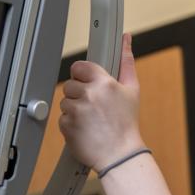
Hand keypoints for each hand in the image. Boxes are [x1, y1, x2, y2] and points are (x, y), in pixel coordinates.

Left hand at [59, 33, 144, 170]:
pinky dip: (71, 123)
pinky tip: (85, 129)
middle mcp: (88, 95)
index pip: (80, 67)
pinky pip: (62, 118)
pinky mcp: (67, 125)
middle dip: (79, 94)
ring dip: (74, 109)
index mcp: (104, 83)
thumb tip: (125, 39)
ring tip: (91, 119)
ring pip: (65, 101)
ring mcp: (76, 111)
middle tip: (94, 107)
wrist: (119, 155)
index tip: (88, 83)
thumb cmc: (126, 124)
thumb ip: (126, 62)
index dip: (83, 75)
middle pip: (70, 85)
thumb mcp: (132, 90)